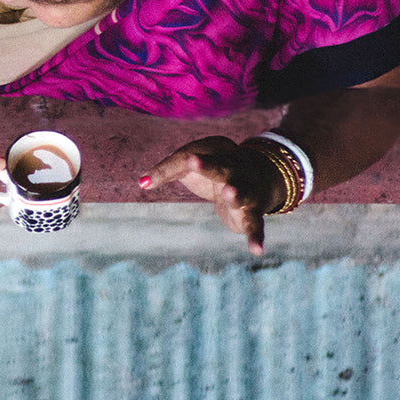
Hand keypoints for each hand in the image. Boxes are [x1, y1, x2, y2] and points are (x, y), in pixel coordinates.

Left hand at [140, 136, 285, 254]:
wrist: (258, 179)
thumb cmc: (211, 171)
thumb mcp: (189, 165)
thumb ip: (166, 171)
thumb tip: (141, 184)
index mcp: (217, 148)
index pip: (188, 156)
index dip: (167, 168)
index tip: (145, 183)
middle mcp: (236, 167)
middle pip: (220, 166)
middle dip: (207, 166)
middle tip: (193, 161)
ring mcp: (247, 189)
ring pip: (242, 191)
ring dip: (235, 193)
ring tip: (230, 195)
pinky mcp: (253, 213)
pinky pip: (256, 225)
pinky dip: (256, 237)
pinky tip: (256, 250)